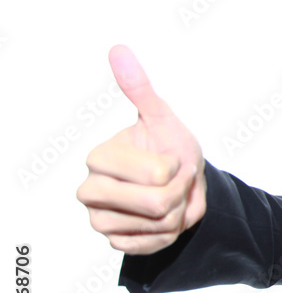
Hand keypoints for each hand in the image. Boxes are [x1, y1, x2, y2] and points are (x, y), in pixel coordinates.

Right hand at [76, 45, 206, 253]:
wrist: (179, 183)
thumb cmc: (169, 146)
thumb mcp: (162, 117)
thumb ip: (140, 88)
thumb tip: (118, 49)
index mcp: (99, 157)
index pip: (158, 175)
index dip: (178, 169)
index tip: (171, 160)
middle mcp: (91, 190)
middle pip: (157, 204)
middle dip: (180, 192)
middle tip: (176, 181)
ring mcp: (99, 219)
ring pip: (160, 225)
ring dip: (178, 212)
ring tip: (169, 197)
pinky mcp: (114, 242)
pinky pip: (156, 244)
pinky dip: (170, 232)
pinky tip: (162, 218)